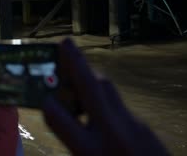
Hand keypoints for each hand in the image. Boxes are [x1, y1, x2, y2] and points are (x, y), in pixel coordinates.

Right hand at [43, 39, 168, 155]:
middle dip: (76, 63)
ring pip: (110, 92)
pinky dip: (105, 99)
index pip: (61, 120)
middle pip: (92, 89)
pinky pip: (120, 106)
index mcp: (92, 152)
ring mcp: (135, 128)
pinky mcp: (145, 128)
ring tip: (76, 71)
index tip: (40, 96)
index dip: (48, 105)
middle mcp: (114, 135)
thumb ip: (76, 143)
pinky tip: (98, 105)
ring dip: (91, 78)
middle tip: (65, 42)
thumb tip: (62, 115)